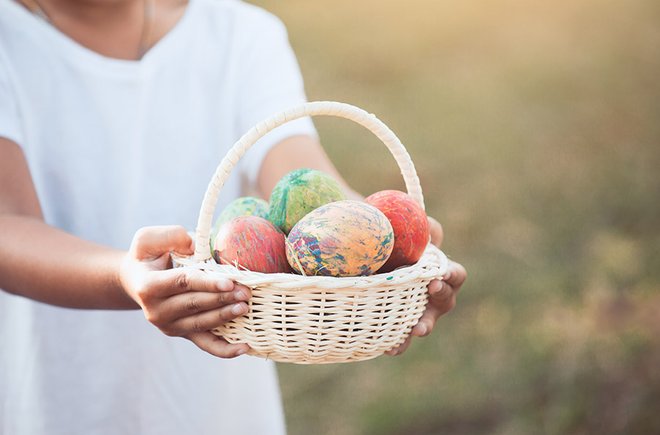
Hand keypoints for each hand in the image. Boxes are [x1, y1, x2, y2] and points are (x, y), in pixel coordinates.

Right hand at [119, 225, 250, 357]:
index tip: (229, 282)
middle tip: (246, 292)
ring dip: (226, 316)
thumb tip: (195, 247)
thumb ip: (171, 237)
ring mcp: (170, 326)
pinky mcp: (182, 334)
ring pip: (202, 323)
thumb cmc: (147, 256)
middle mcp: (156, 311)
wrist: (136, 280)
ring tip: (245, 307)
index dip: (207, 283)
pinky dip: (225, 349)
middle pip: (195, 304)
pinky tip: (244, 347)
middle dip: (223, 298)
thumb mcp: (148, 239)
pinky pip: (206, 345)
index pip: (183, 283)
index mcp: (149, 286)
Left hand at [386, 216, 466, 355]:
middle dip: (441, 296)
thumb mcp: (402, 226)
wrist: (367, 257)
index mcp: (438, 269)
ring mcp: (418, 309)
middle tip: (432, 290)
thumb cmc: (392, 239)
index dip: (450, 275)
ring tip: (417, 330)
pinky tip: (389, 347)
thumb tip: (417, 218)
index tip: (438, 276)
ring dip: (424, 325)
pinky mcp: (400, 323)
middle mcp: (433, 292)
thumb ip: (411, 222)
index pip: (454, 273)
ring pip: (427, 321)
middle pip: (446, 299)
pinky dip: (399, 343)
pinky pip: (403, 337)